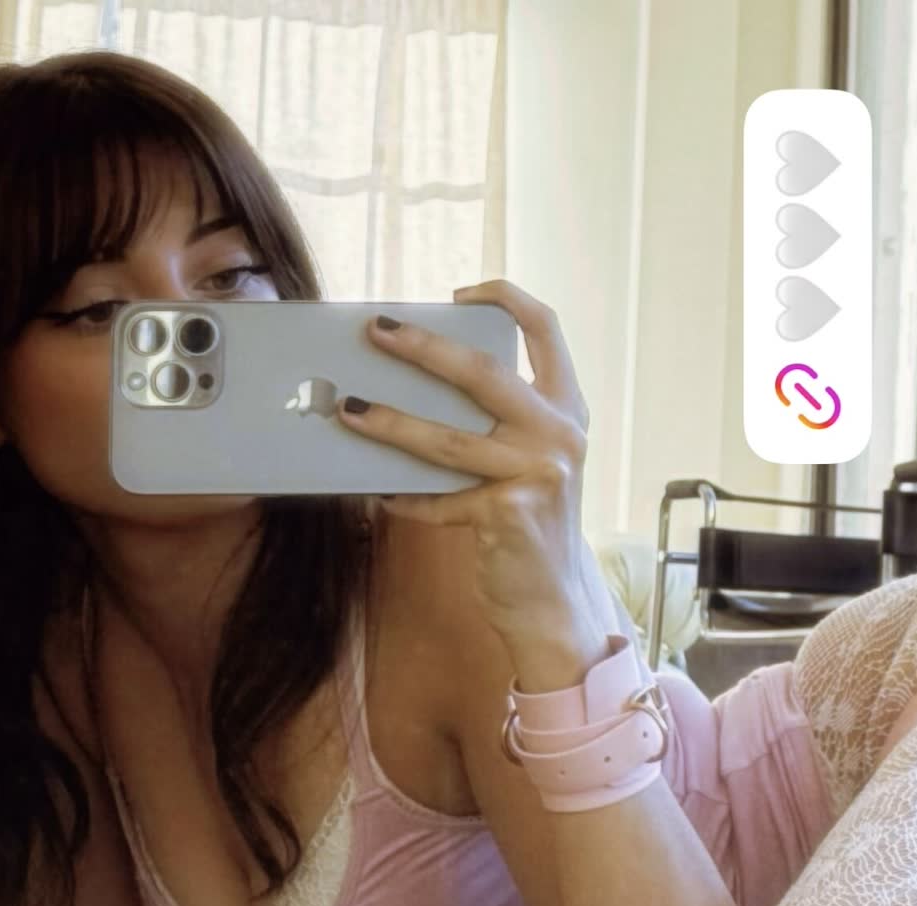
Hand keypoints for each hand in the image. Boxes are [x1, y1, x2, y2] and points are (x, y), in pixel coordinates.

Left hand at [338, 280, 610, 688]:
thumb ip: (498, 423)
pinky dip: (404, 497)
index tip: (459, 291)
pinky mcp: (510, 514)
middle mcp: (560, 434)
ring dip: (390, 422)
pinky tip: (376, 494)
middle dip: (422, 347)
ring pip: (448, 438)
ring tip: (349, 409)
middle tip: (375, 331)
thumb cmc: (528, 525)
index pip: (546, 329)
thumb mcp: (530, 462)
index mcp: (567, 409)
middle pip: (483, 372)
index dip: (505, 298)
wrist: (552, 603)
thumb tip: (417, 388)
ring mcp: (539, 473)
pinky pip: (439, 498)